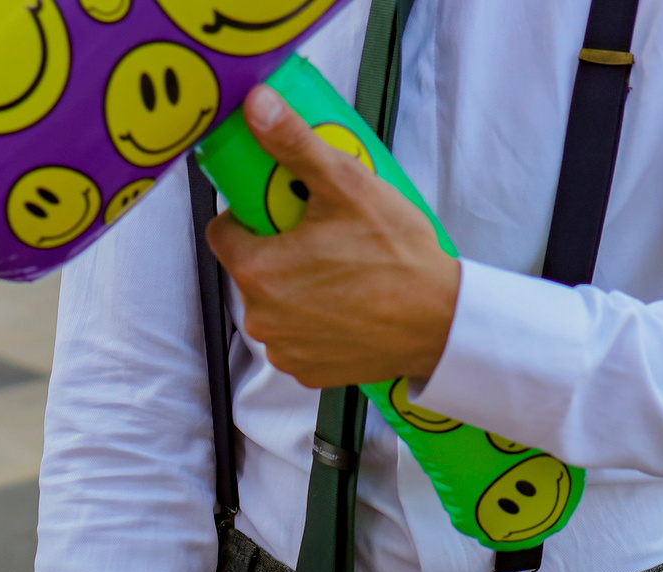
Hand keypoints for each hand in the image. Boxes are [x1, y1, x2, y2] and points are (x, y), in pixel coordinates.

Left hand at [205, 85, 460, 389]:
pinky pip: (297, 337)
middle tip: (324, 237)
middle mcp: (262, 317)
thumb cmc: (397, 259)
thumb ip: (293, 144)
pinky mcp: (308, 371)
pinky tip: (347, 305)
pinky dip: (314, 322)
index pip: (223, 232)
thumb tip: (258, 109)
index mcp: (258, 270)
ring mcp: (285, 349)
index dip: (251, 215)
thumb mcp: (345, 184)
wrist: (439, 321)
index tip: (284, 210)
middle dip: (279, 250)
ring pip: (275, 303)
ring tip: (341, 271)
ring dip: (296, 287)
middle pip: (251, 268)